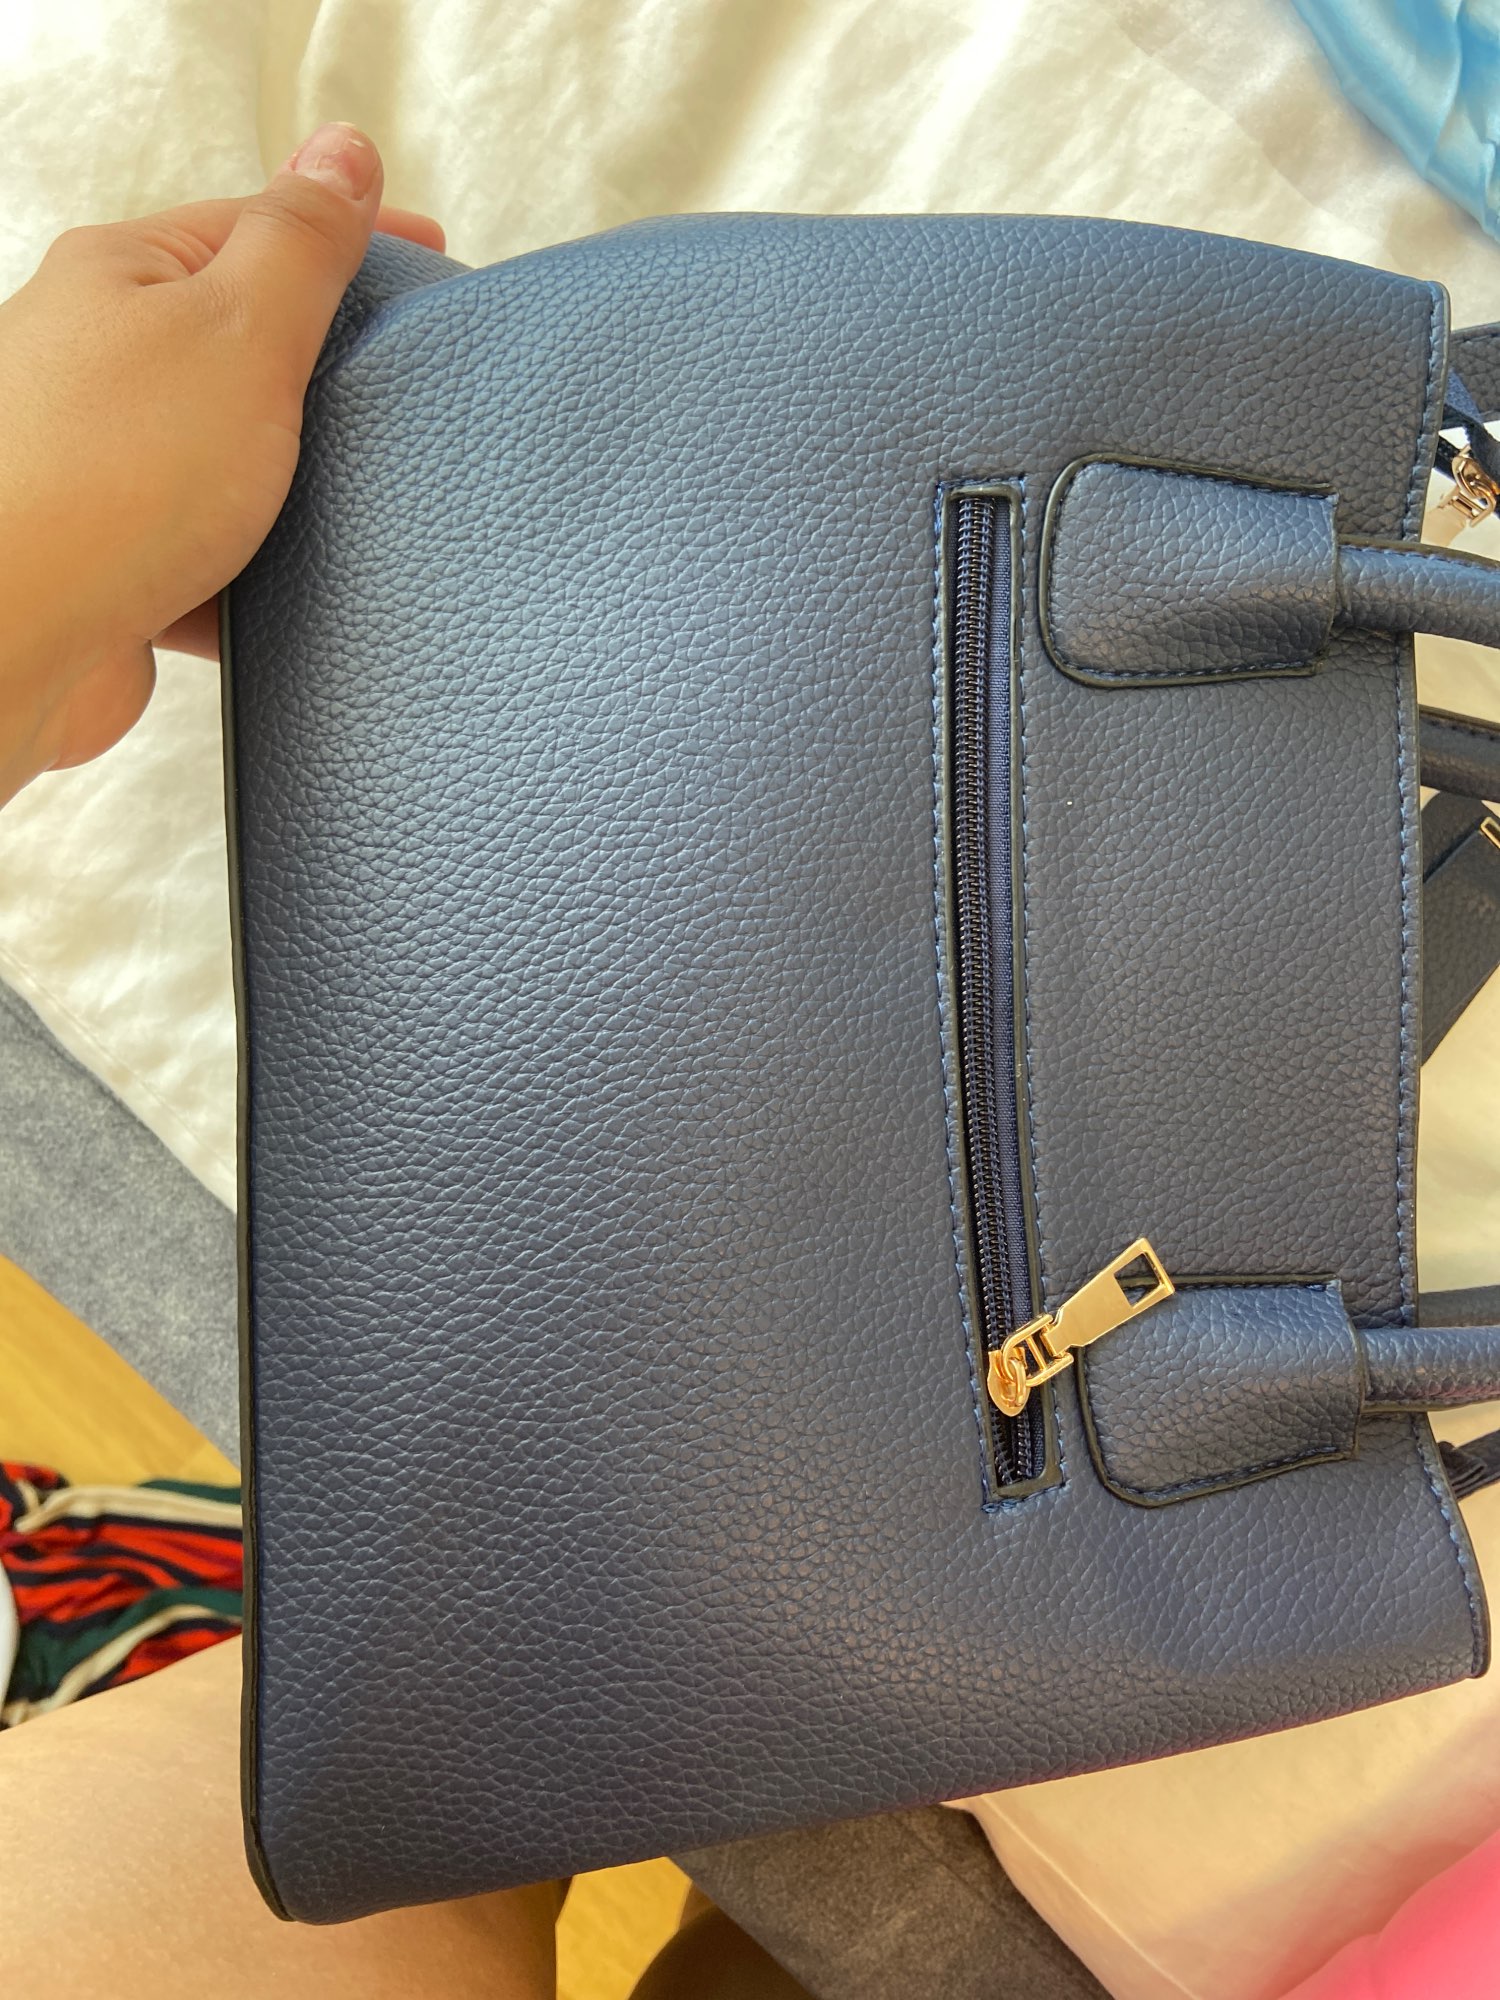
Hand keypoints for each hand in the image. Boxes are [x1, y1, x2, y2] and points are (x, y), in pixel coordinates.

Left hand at [0, 124, 442, 803]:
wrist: (21, 637)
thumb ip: (301, 244)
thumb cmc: (106, 480)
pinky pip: (220, 556)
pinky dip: (264, 573)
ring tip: (358, 498)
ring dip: (299, 487)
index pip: (256, 227)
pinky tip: (301, 584)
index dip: (352, 240)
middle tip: (406, 388)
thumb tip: (343, 154)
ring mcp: (109, 466)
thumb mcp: (239, 329)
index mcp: (123, 276)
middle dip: (330, 374)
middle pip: (249, 346)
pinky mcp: (123, 563)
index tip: (433, 265)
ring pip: (238, 460)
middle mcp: (102, 363)